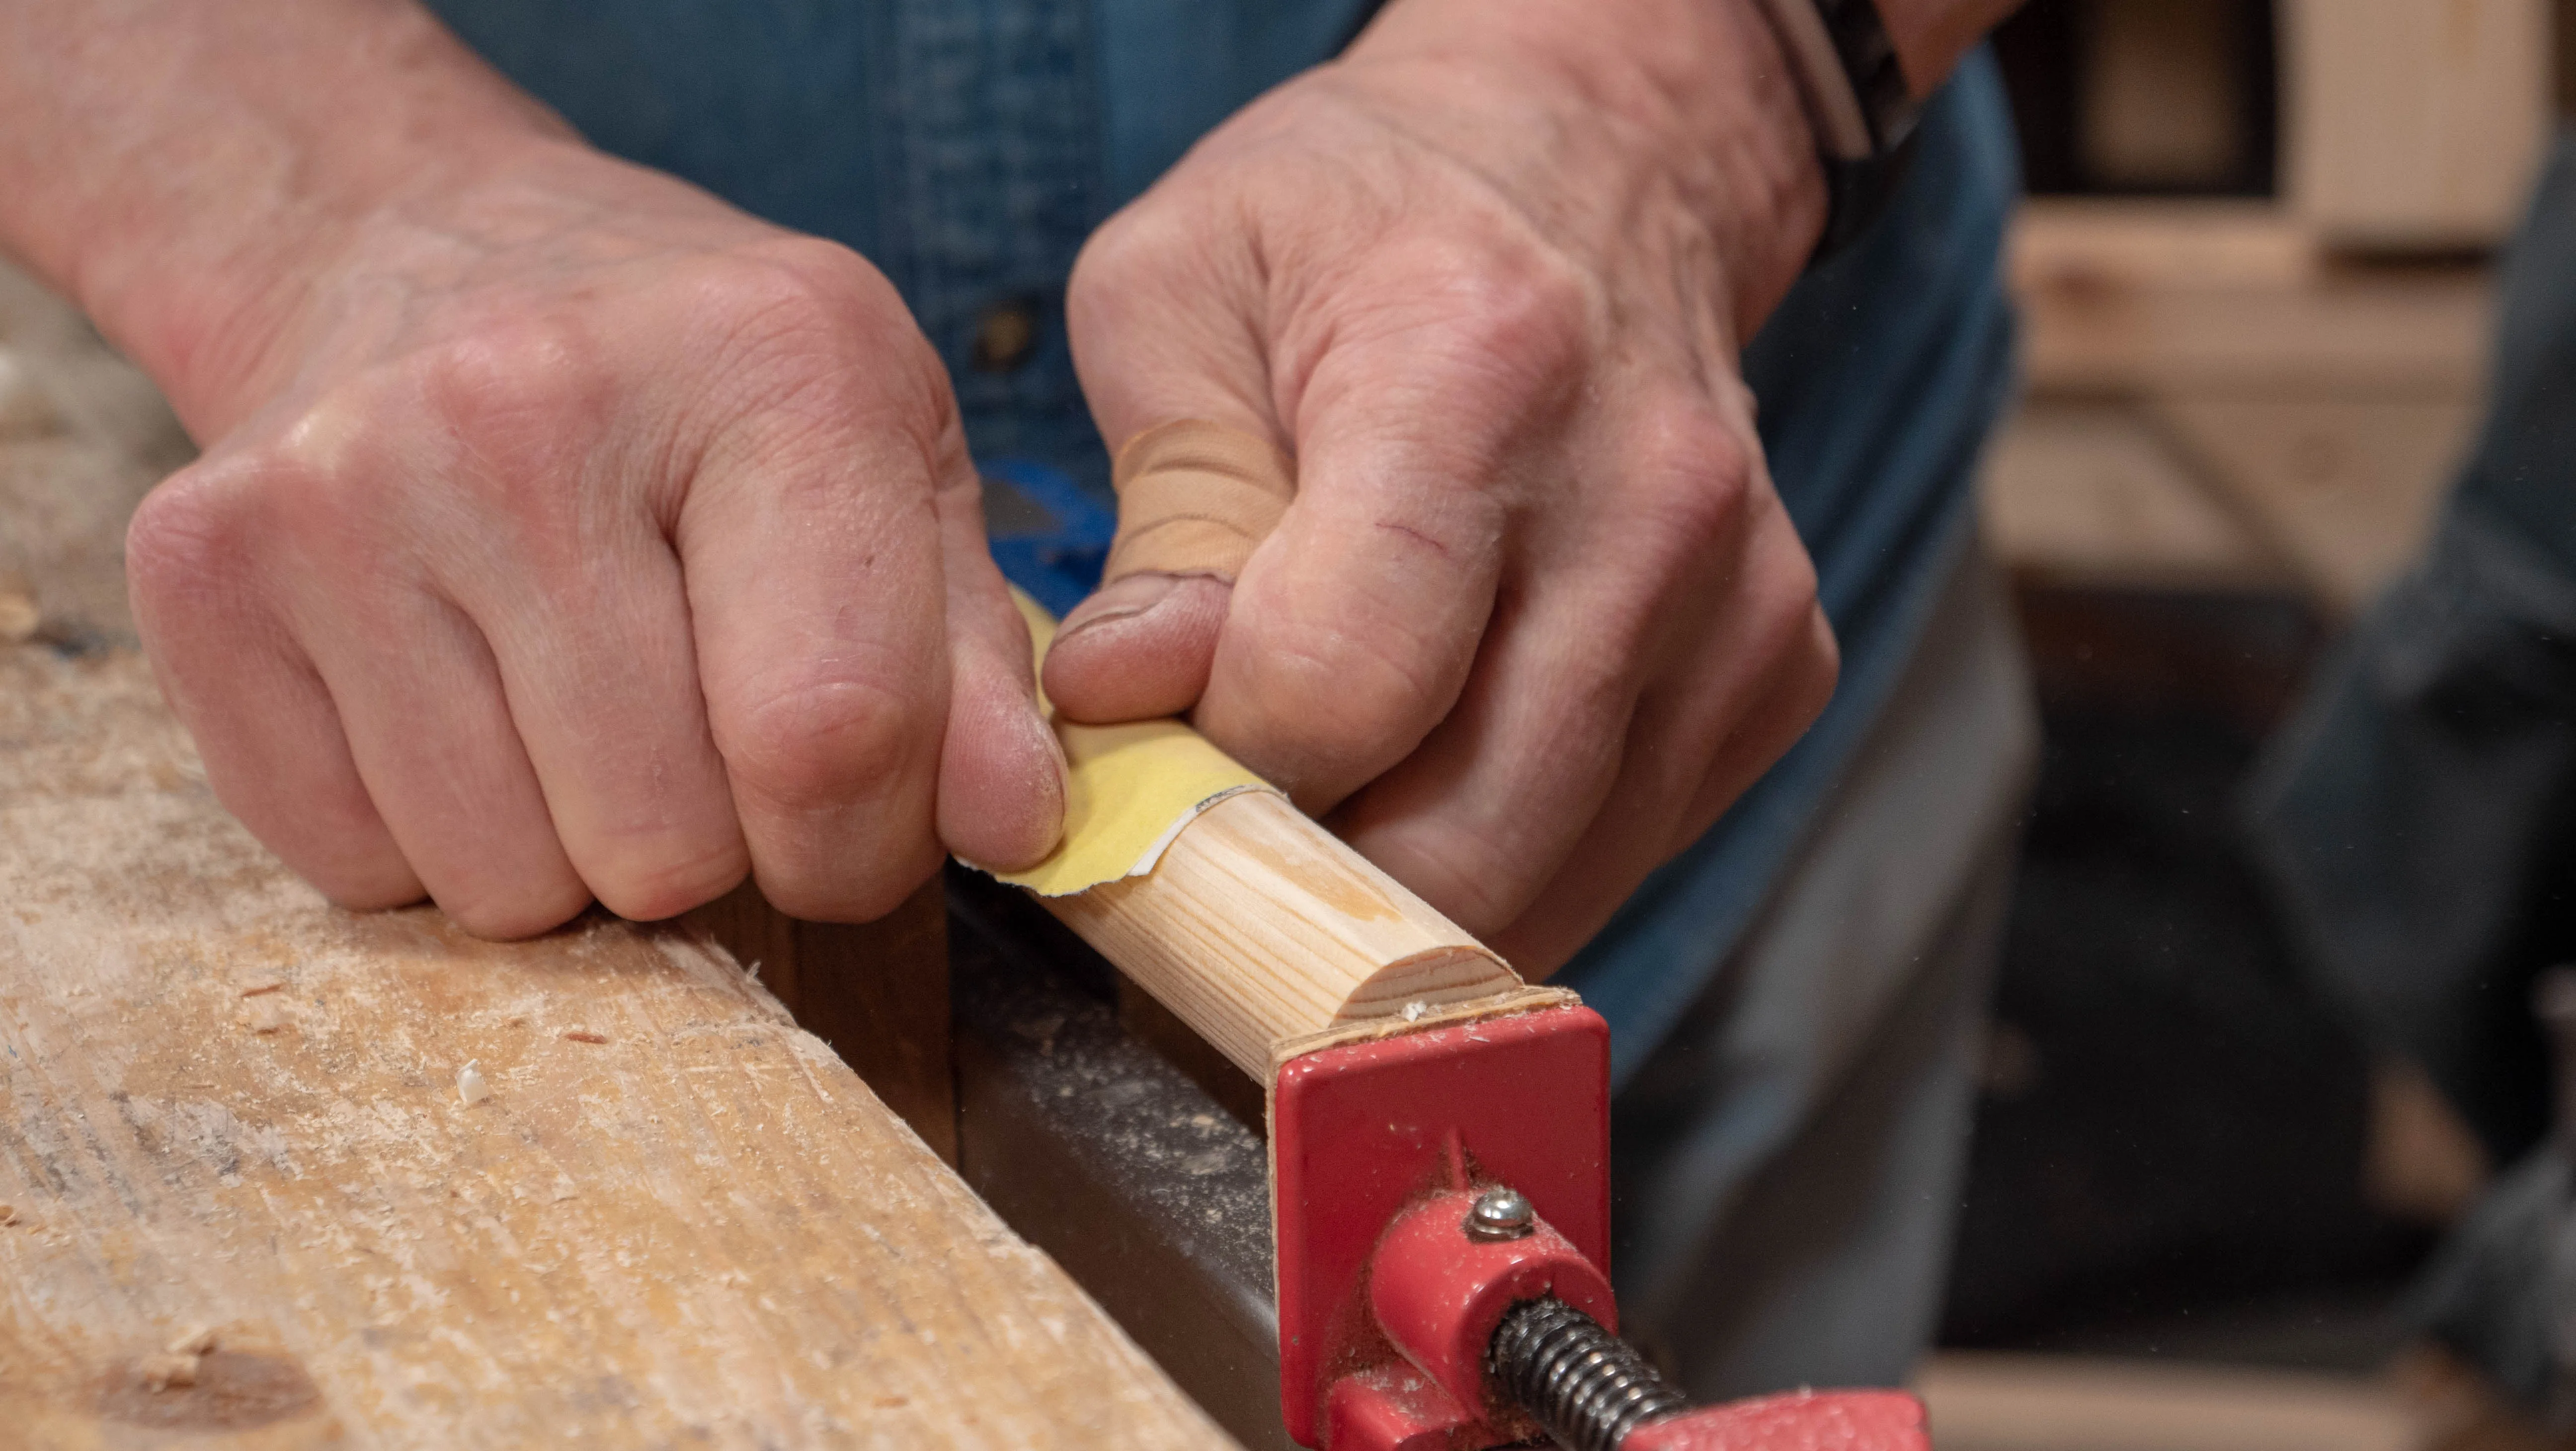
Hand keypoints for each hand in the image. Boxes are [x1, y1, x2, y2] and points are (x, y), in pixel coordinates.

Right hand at [124, 142, 1061, 936]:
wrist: (419, 245)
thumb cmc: (695, 379)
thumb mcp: (889, 458)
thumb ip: (974, 659)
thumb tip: (1020, 830)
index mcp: (764, 367)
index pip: (830, 733)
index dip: (864, 845)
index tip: (850, 821)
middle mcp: (533, 412)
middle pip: (668, 842)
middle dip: (718, 844)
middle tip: (697, 726)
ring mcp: (346, 491)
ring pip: (508, 883)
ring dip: (573, 849)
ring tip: (577, 701)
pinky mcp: (206, 570)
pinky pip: (357, 866)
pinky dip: (431, 836)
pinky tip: (459, 697)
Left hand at [1044, 0, 1837, 971]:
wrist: (1595, 154)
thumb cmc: (1359, 221)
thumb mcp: (1183, 290)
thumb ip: (1165, 517)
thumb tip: (1127, 706)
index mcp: (1473, 373)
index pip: (1337, 691)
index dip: (1218, 759)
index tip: (1166, 730)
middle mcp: (1643, 497)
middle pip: (1462, 836)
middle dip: (1312, 873)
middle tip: (1235, 804)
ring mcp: (1736, 593)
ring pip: (1551, 876)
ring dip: (1411, 881)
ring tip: (1338, 775)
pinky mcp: (1779, 659)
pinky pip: (1626, 847)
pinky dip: (1518, 849)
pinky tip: (1453, 748)